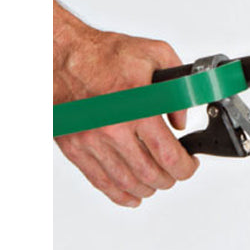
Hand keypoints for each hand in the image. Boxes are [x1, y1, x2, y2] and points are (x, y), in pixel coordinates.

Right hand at [54, 1, 198, 206]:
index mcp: (136, 107)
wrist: (59, 56)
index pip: (168, 155)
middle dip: (170, 178)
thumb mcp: (154, 55)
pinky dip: (120, 194)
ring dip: (148, 188)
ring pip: (127, 183)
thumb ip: (178, 86)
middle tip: (176, 172)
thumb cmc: (103, 54)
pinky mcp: (75, 148)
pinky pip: (100, 182)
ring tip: (157, 181)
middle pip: (150, 175)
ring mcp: (92, 142)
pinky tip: (132, 195)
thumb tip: (181, 119)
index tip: (190, 164)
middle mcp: (113, 129)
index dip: (186, 167)